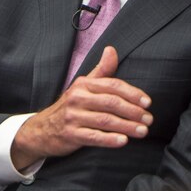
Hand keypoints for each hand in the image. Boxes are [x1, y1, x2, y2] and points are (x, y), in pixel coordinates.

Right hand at [10, 46, 152, 169]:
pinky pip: (93, 137)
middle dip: (133, 111)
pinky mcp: (70, 134)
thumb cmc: (71, 107)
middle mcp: (77, 98)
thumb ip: (101, 71)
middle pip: (111, 103)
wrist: (41, 129)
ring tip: (143, 131)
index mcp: (84, 84)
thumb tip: (112, 50)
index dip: (132, 94)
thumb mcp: (83, 86)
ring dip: (127, 126)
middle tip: (149, 120)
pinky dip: (109, 139)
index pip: (113, 85)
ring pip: (105, 120)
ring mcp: (73, 117)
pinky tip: (123, 141)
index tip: (148, 103)